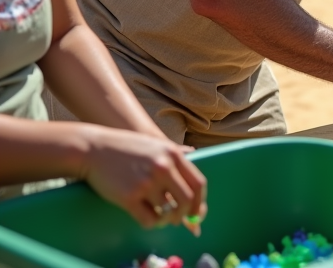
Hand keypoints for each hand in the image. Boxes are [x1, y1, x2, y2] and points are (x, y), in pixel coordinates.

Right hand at [78, 125, 206, 229]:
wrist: (94, 148)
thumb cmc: (127, 149)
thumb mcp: (157, 145)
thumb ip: (177, 161)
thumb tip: (193, 187)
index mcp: (174, 155)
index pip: (198, 183)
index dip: (200, 201)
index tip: (197, 211)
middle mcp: (163, 168)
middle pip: (187, 200)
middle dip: (185, 214)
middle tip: (178, 219)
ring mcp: (146, 183)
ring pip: (168, 213)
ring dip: (167, 220)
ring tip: (161, 217)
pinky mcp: (129, 197)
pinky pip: (149, 220)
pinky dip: (152, 223)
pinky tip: (147, 218)